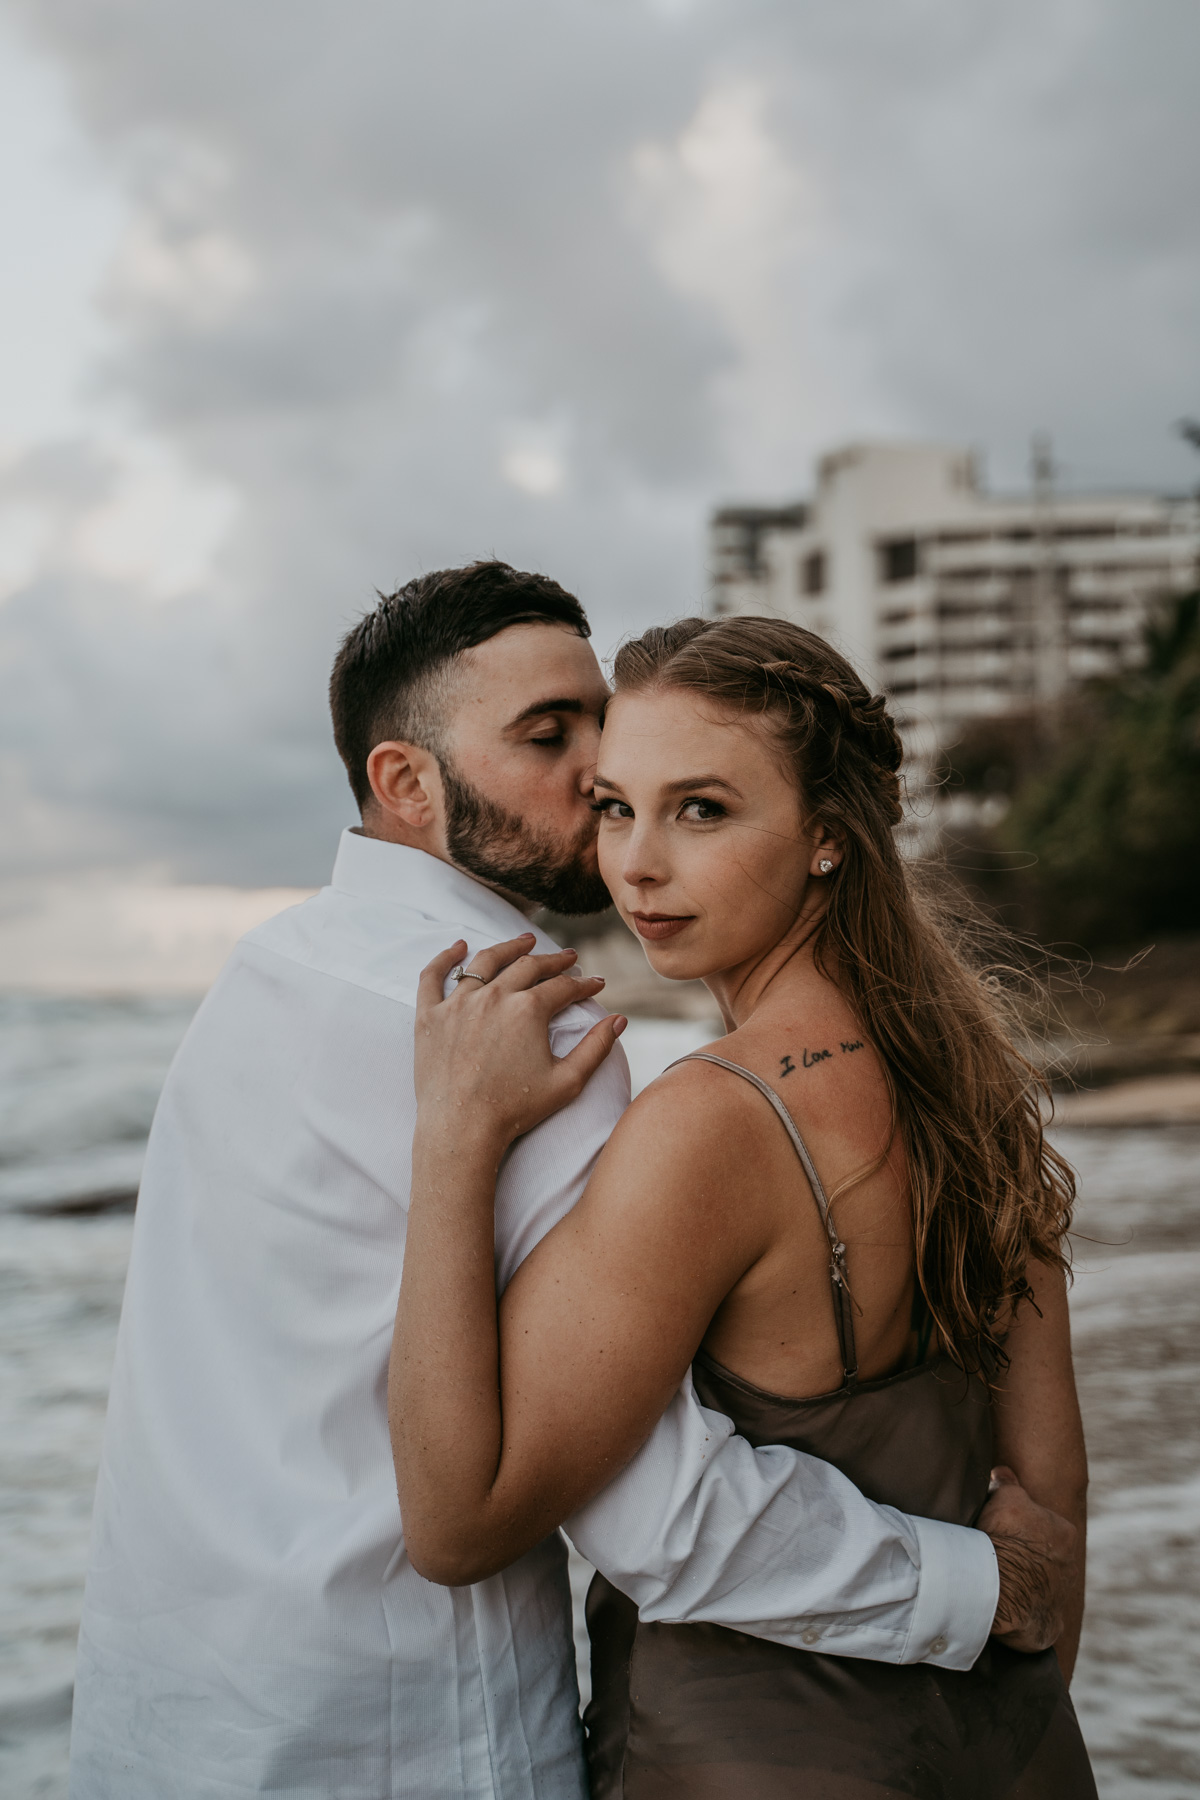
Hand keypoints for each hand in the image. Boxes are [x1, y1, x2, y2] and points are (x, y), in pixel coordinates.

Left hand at [415, 935, 626, 1152]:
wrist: (462, 1129)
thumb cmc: (515, 1109)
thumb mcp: (567, 1082)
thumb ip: (596, 1048)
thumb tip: (620, 1020)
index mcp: (528, 1010)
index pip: (563, 987)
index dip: (584, 984)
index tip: (596, 984)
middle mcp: (493, 997)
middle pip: (528, 966)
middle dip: (554, 961)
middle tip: (568, 958)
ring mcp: (457, 1003)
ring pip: (485, 961)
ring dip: (509, 948)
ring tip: (525, 940)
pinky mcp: (429, 1016)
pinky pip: (433, 976)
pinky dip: (445, 957)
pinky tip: (459, 946)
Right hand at [979, 1465, 1077, 1652]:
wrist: (995, 1586)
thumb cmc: (1002, 1537)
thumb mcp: (1004, 1497)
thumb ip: (1009, 1484)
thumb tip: (1004, 1474)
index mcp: (1066, 1535)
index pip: (1047, 1526)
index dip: (1022, 1527)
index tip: (1002, 1531)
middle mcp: (1071, 1568)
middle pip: (1047, 1559)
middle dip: (1028, 1558)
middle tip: (999, 1557)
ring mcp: (1061, 1600)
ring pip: (1042, 1588)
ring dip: (1025, 1586)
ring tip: (998, 1583)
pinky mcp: (1049, 1626)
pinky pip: (1037, 1619)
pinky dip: (1024, 1616)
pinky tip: (1006, 1610)